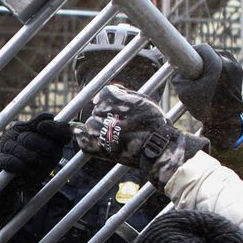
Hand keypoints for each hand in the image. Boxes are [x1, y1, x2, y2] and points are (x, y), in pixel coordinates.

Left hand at [0, 117, 74, 189]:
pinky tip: (6, 159)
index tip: (40, 126)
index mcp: (55, 141)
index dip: (55, 129)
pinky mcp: (34, 180)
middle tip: (19, 138)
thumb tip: (50, 116)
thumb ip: (33, 123)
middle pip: (48, 146)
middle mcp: (55, 156)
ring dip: (14, 148)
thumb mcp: (21, 129)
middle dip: (27, 139)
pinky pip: (20, 167)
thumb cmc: (13, 143)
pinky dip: (8, 160)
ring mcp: (46, 169)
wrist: (1, 164)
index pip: (65, 134)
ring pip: (32, 157)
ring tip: (9, 148)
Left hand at [70, 86, 207, 187]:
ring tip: (108, 130)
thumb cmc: (154, 123)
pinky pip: (84, 143)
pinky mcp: (103, 151)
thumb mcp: (144, 101)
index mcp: (120, 103)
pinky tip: (84, 135)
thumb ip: (125, 93)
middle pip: (96, 109)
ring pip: (90, 125)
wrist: (159, 148)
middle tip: (114, 120)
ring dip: (96, 126)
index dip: (105, 98)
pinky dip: (82, 138)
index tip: (106, 103)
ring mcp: (106, 135)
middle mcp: (110, 118)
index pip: (104, 94)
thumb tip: (108, 91)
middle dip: (103, 113)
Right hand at [173, 43, 242, 144]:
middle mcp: (229, 63)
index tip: (184, 59)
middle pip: (210, 52)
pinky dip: (217, 67)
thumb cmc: (205, 107)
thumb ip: (178, 75)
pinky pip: (225, 63)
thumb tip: (176, 67)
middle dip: (200, 59)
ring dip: (209, 62)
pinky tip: (211, 78)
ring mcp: (236, 68)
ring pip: (218, 56)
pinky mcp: (239, 73)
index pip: (202, 48)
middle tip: (191, 69)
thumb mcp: (183, 91)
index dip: (191, 51)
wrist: (225, 121)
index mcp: (217, 65)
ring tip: (202, 74)